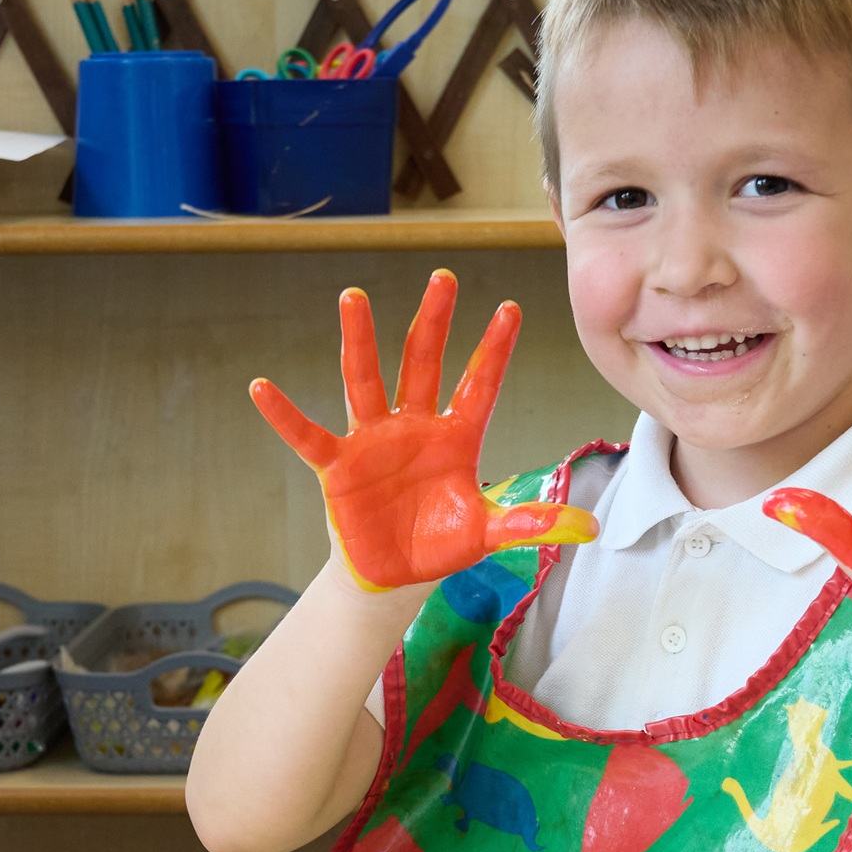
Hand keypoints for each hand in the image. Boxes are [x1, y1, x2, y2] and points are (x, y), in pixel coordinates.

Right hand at [251, 269, 595, 591]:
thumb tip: (590, 527)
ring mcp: (373, 440)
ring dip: (360, 339)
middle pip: (425, 362)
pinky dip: (285, 415)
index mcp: (457, 436)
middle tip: (444, 277)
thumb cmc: (440, 543)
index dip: (494, 349)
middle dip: (434, 320)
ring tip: (353, 296)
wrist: (394, 574)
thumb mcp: (488, 533)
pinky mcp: (338, 466)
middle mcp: (415, 425)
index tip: (511, 308)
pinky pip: (309, 435)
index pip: (480, 384)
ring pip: (367, 379)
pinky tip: (262, 388)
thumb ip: (532, 524)